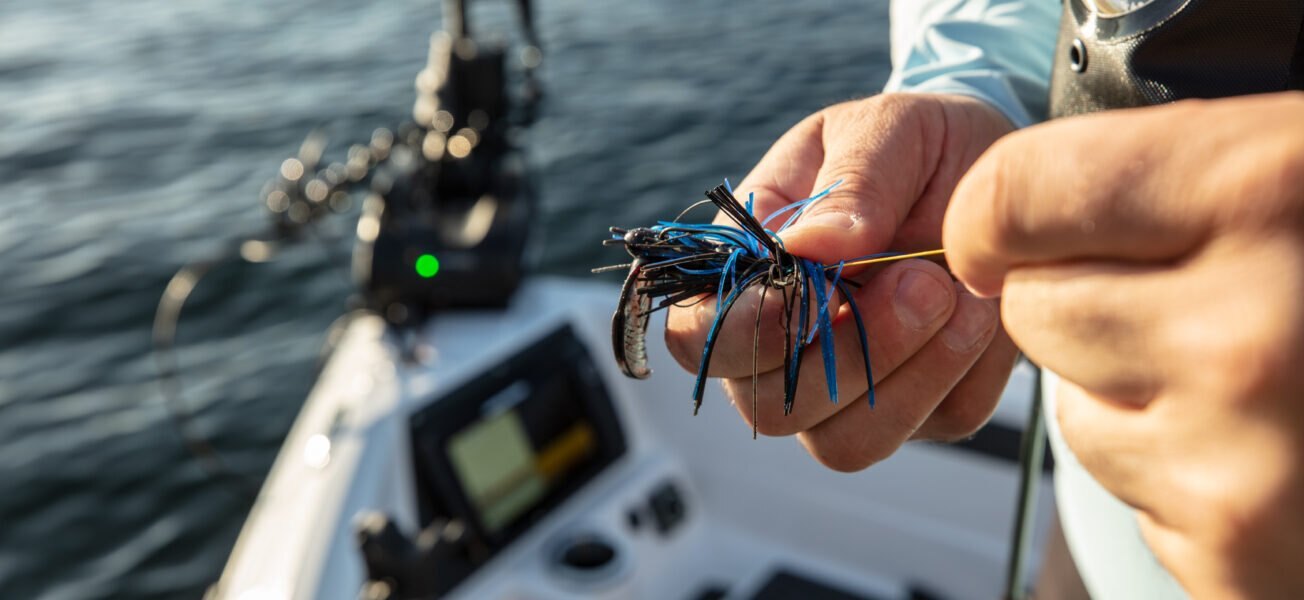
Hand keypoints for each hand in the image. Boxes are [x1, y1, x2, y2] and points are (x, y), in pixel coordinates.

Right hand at [664, 93, 1018, 469]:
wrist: (991, 170)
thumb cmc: (913, 144)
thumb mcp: (884, 130)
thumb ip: (851, 182)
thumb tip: (808, 247)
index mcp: (744, 275)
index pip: (698, 337)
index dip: (744, 332)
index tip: (814, 290)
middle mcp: (780, 349)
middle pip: (771, 409)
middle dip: (852, 356)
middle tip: (924, 280)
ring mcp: (847, 390)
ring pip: (848, 442)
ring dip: (913, 376)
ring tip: (962, 293)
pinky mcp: (921, 409)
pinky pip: (941, 420)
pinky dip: (970, 368)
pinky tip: (983, 307)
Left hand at [945, 92, 1303, 597]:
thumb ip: (1185, 175)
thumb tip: (1018, 208)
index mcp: (1270, 193)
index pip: (1018, 195)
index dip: (998, 211)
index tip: (1006, 226)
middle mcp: (1249, 330)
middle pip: (1034, 307)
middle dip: (1080, 300)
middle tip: (1185, 298)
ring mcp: (1241, 460)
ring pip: (1069, 408)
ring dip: (1129, 392)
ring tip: (1254, 379)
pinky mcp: (1237, 555)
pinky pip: (1125, 491)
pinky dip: (1174, 472)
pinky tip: (1269, 447)